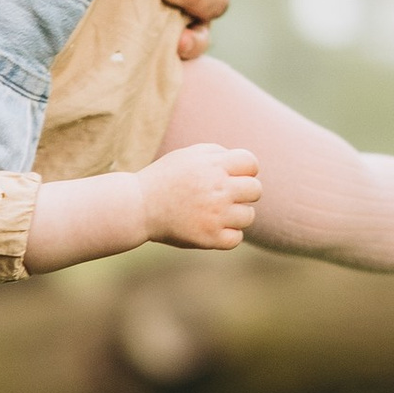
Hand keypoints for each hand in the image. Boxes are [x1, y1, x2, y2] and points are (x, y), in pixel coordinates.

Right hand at [138, 139, 260, 249]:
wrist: (137, 206)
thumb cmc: (164, 178)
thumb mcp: (188, 155)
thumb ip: (218, 154)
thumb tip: (245, 165)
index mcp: (214, 165)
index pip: (252, 164)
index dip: (246, 170)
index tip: (232, 177)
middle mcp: (217, 189)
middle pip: (256, 190)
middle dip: (243, 192)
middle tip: (225, 196)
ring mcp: (215, 215)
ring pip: (248, 216)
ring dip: (236, 215)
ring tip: (216, 213)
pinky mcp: (209, 237)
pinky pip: (236, 238)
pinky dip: (227, 235)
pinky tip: (212, 228)